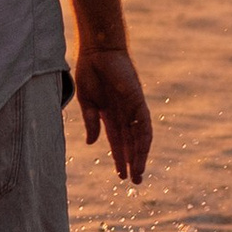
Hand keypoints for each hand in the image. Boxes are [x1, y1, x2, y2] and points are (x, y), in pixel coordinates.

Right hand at [73, 43, 152, 183]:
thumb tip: (91, 143)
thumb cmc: (90, 71)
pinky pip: (144, 124)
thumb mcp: (87, 101)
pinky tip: (142, 153)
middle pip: (131, 144)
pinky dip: (143, 139)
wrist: (98, 50)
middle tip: (135, 182)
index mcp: (110, 115)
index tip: (120, 175)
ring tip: (138, 173)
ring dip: (139, 156)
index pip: (117, 142)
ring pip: (139, 138)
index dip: (119, 158)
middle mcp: (124, 114)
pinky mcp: (138, 100)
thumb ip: (91, 121)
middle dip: (133, 162)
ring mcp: (132, 108)